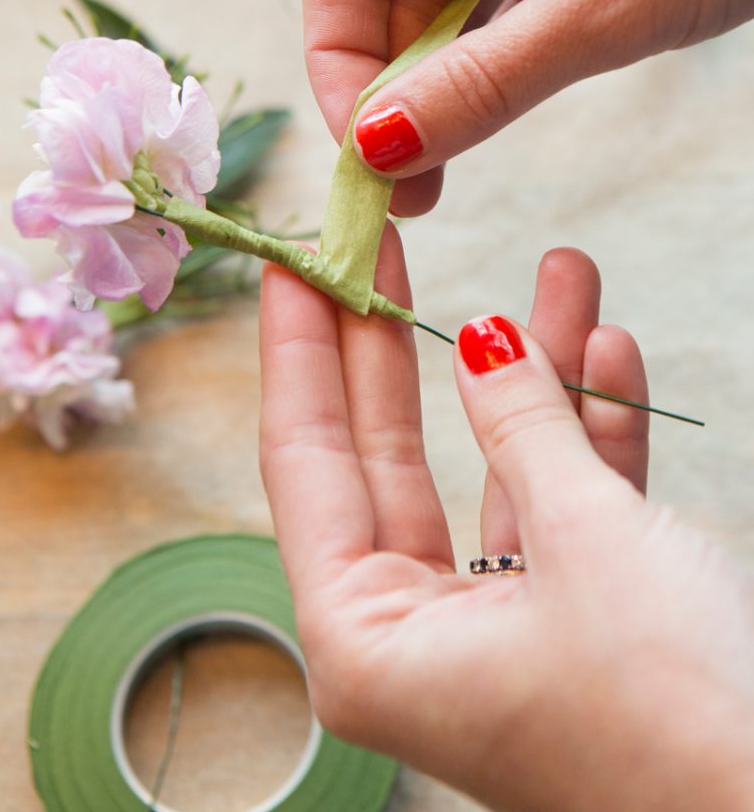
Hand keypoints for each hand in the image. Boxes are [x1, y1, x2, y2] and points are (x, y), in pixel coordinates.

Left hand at [259, 231, 753, 810]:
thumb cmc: (672, 719)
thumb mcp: (586, 539)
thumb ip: (523, 428)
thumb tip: (487, 340)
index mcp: (366, 639)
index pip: (306, 459)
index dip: (302, 348)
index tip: (297, 259)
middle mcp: (413, 636)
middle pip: (387, 453)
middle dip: (400, 343)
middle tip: (382, 250)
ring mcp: (492, 629)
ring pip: (492, 469)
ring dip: (533, 375)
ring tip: (559, 275)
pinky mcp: (567, 625)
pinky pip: (561, 509)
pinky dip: (588, 436)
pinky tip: (608, 356)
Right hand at [303, 0, 753, 215]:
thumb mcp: (606, 4)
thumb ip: (482, 84)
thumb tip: (379, 152)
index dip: (340, 71)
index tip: (363, 161)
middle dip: (394, 88)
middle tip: (406, 191)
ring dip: (443, 79)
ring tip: (442, 173)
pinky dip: (495, 49)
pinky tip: (490, 109)